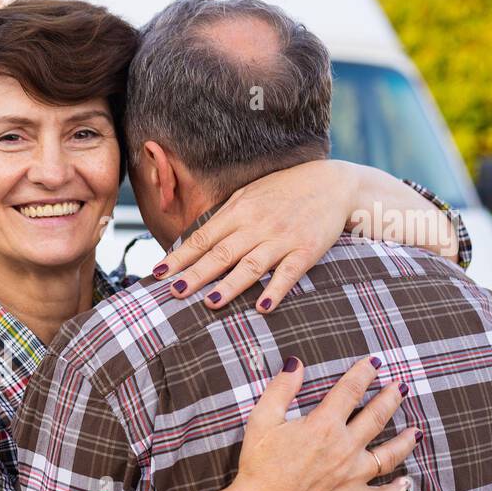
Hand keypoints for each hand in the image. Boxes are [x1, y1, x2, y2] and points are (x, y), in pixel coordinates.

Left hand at [152, 160, 359, 312]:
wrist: (333, 183)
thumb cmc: (284, 191)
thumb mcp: (249, 195)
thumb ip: (224, 218)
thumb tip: (193, 242)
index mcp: (238, 210)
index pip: (202, 238)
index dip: (179, 257)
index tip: (158, 274)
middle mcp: (256, 224)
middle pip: (221, 253)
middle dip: (196, 274)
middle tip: (174, 292)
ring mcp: (282, 238)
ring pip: (251, 265)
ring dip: (230, 286)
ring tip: (210, 303)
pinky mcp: (306, 250)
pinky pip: (288, 273)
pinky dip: (276, 290)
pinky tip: (263, 307)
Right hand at [233, 354, 418, 490]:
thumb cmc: (258, 465)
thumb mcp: (262, 420)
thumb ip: (281, 389)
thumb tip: (296, 363)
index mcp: (324, 425)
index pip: (350, 390)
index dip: (363, 373)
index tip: (373, 363)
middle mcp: (345, 448)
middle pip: (376, 417)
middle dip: (390, 398)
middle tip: (400, 387)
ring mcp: (352, 476)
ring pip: (390, 455)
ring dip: (406, 440)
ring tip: (416, 431)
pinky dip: (397, 490)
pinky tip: (405, 483)